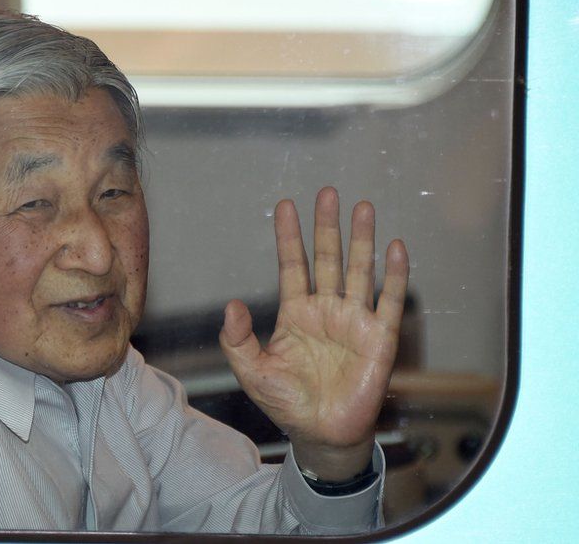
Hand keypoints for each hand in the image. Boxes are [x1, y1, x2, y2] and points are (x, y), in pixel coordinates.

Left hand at [219, 187, 408, 480]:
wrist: (321, 434)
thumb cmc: (287, 402)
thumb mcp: (252, 371)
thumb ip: (236, 339)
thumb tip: (232, 305)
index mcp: (296, 313)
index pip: (292, 265)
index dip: (289, 236)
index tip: (284, 205)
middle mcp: (326, 310)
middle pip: (327, 258)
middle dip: (327, 226)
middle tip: (327, 192)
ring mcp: (355, 321)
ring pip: (358, 271)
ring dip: (361, 240)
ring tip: (362, 206)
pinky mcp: (380, 338)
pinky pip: (389, 301)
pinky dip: (393, 276)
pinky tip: (395, 248)